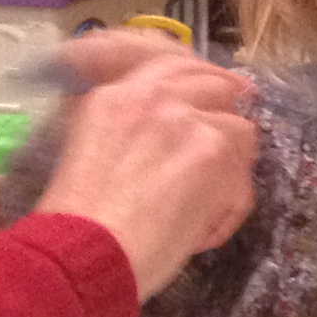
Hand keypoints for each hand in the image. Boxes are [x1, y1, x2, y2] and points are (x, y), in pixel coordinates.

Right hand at [30, 33, 258, 299]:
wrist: (82, 253)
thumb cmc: (72, 224)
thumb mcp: (81, 153)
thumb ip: (120, 130)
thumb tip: (152, 146)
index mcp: (114, 96)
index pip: (169, 63)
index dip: (198, 80)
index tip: (214, 96)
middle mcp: (152, 96)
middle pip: (213, 82)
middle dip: (226, 111)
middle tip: (232, 145)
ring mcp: (186, 119)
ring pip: (239, 129)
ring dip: (232, 169)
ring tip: (211, 205)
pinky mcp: (214, 151)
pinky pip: (243, 177)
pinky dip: (230, 209)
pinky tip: (204, 234)